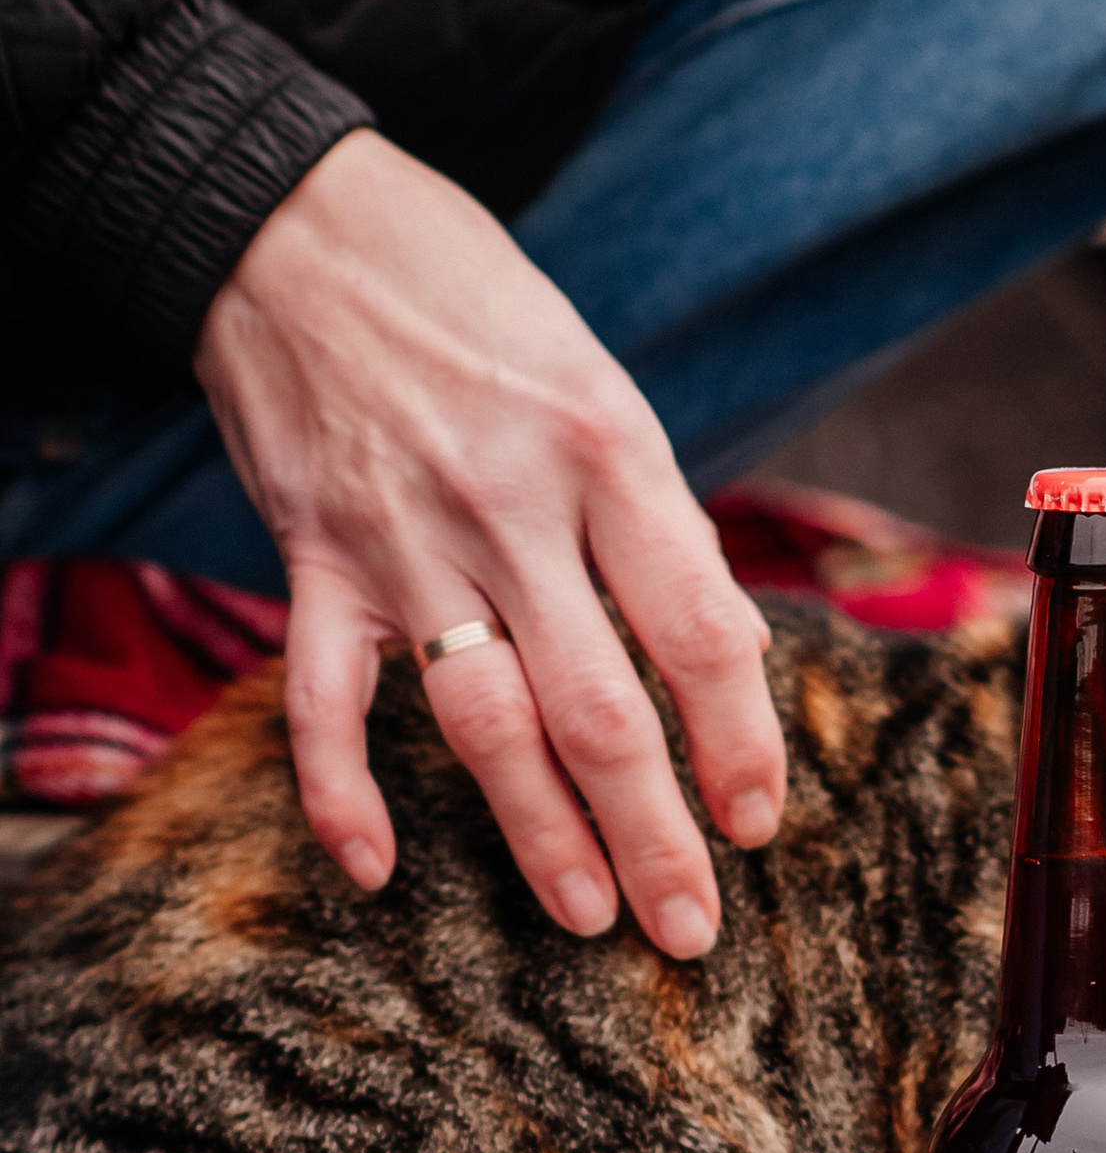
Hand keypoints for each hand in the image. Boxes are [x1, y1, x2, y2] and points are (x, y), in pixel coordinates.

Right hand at [195, 131, 783, 954]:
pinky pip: (322, 703)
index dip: (738, 739)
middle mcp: (511, 506)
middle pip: (601, 708)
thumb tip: (720, 647)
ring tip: (585, 917)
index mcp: (608, 452)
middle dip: (654, 833)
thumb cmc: (475, 302)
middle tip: (689, 927)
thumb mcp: (597, 383)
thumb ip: (648, 518)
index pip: (698, 629)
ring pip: (484, 724)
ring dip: (538, 836)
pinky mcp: (313, 557)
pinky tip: (374, 869)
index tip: (760, 820)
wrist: (298, 225)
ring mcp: (405, 539)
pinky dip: (343, 793)